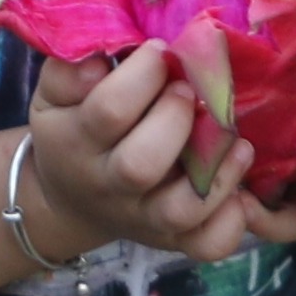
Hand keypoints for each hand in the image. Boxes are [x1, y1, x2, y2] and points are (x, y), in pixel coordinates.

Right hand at [18, 44, 254, 263]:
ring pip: (181, 209)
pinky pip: (207, 245)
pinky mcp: (175, 239)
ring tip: (235, 138)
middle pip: (141, 165)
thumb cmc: (74, 129)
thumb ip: (69, 71)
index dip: (143, 74)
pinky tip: (240, 190)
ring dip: (217, 171)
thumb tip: (100, 57)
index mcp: (77, 142)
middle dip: (176, 118)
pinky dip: (230, 221)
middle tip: (190, 89)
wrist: (72, 199)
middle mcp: (110, 186)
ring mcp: (145, 218)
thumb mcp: (55, 96)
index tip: (161, 51)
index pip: (109, 110)